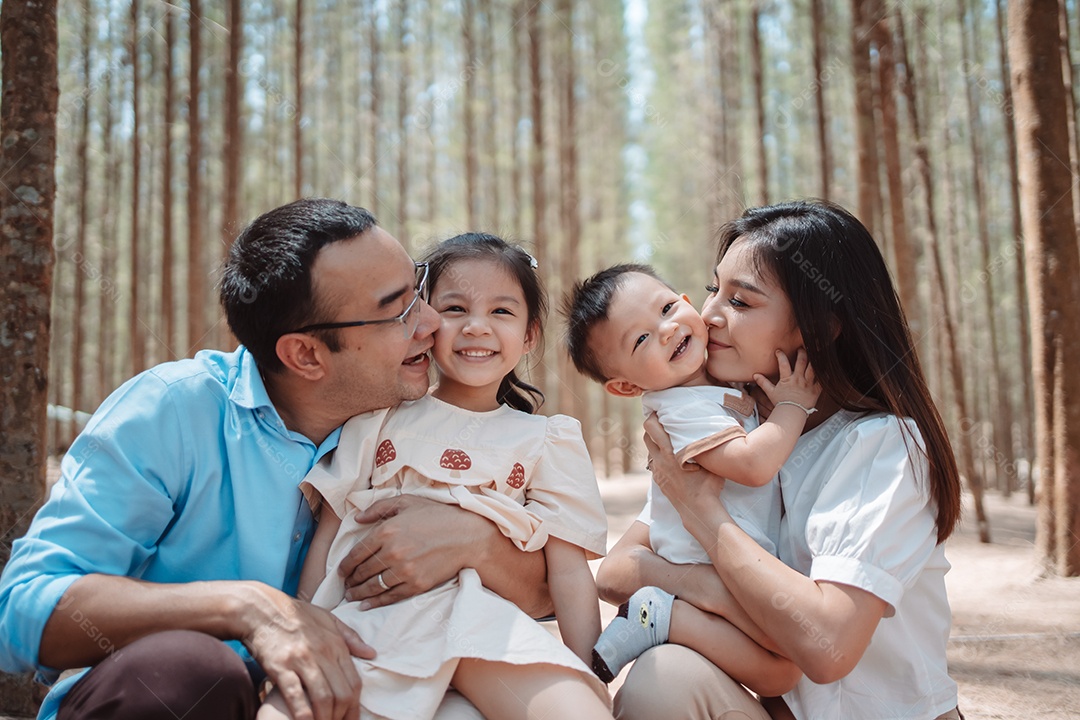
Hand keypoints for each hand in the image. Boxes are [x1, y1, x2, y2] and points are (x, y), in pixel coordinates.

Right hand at [241, 584, 372, 719]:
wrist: (261, 609)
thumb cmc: (295, 614)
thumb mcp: (328, 619)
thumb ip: (350, 637)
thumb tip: (372, 653)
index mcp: (335, 644)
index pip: (354, 681)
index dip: (355, 706)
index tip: (352, 719)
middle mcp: (322, 653)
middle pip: (342, 693)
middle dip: (342, 716)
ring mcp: (302, 660)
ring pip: (323, 697)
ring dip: (326, 718)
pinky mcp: (281, 667)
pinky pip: (296, 696)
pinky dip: (303, 715)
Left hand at [339, 495, 479, 608]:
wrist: (466, 536)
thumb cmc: (437, 516)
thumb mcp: (406, 502)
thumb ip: (378, 508)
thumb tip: (357, 518)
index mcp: (386, 531)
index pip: (356, 553)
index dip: (345, 565)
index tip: (341, 572)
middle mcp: (392, 552)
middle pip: (362, 572)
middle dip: (350, 581)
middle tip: (346, 586)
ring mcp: (404, 570)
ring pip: (373, 586)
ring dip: (359, 593)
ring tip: (352, 596)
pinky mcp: (416, 584)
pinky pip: (390, 596)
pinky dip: (375, 603)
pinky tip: (366, 605)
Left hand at [643, 414, 726, 523]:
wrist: (698, 510)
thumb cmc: (708, 485)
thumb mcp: (712, 461)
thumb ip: (713, 442)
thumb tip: (733, 424)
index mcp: (670, 451)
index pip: (652, 427)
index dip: (653, 417)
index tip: (660, 410)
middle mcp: (659, 460)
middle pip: (646, 436)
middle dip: (652, 427)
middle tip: (662, 421)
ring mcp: (657, 472)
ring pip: (650, 451)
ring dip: (655, 443)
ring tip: (668, 439)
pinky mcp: (659, 481)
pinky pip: (654, 464)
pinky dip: (659, 457)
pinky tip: (671, 457)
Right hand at [753, 349, 820, 410]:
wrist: (792, 414)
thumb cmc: (781, 404)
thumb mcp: (771, 393)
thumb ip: (764, 383)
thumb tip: (755, 375)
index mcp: (787, 379)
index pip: (783, 363)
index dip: (781, 355)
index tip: (779, 351)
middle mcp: (798, 379)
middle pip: (801, 361)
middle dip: (801, 352)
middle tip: (801, 348)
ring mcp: (808, 384)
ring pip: (813, 367)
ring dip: (814, 359)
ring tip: (814, 353)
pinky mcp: (815, 390)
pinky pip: (822, 380)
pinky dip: (824, 374)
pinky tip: (826, 367)